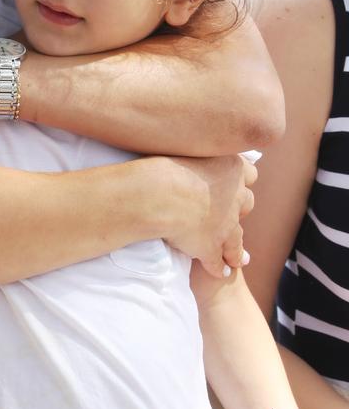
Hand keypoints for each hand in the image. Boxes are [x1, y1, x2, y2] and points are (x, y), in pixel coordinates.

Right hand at [164, 153, 255, 277]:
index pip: (249, 173)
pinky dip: (219, 266)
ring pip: (237, 238)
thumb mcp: (186, 145)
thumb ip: (194, 148)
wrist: (159, 194)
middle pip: (246, 203)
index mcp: (231, 169)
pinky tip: (220, 271)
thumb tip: (188, 137)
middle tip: (233, 212)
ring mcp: (225, 224)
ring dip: (237, 247)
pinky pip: (217, 260)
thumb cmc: (165, 164)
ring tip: (240, 257)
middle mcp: (234, 197)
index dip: (241, 178)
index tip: (236, 179)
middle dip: (240, 208)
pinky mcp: (210, 246)